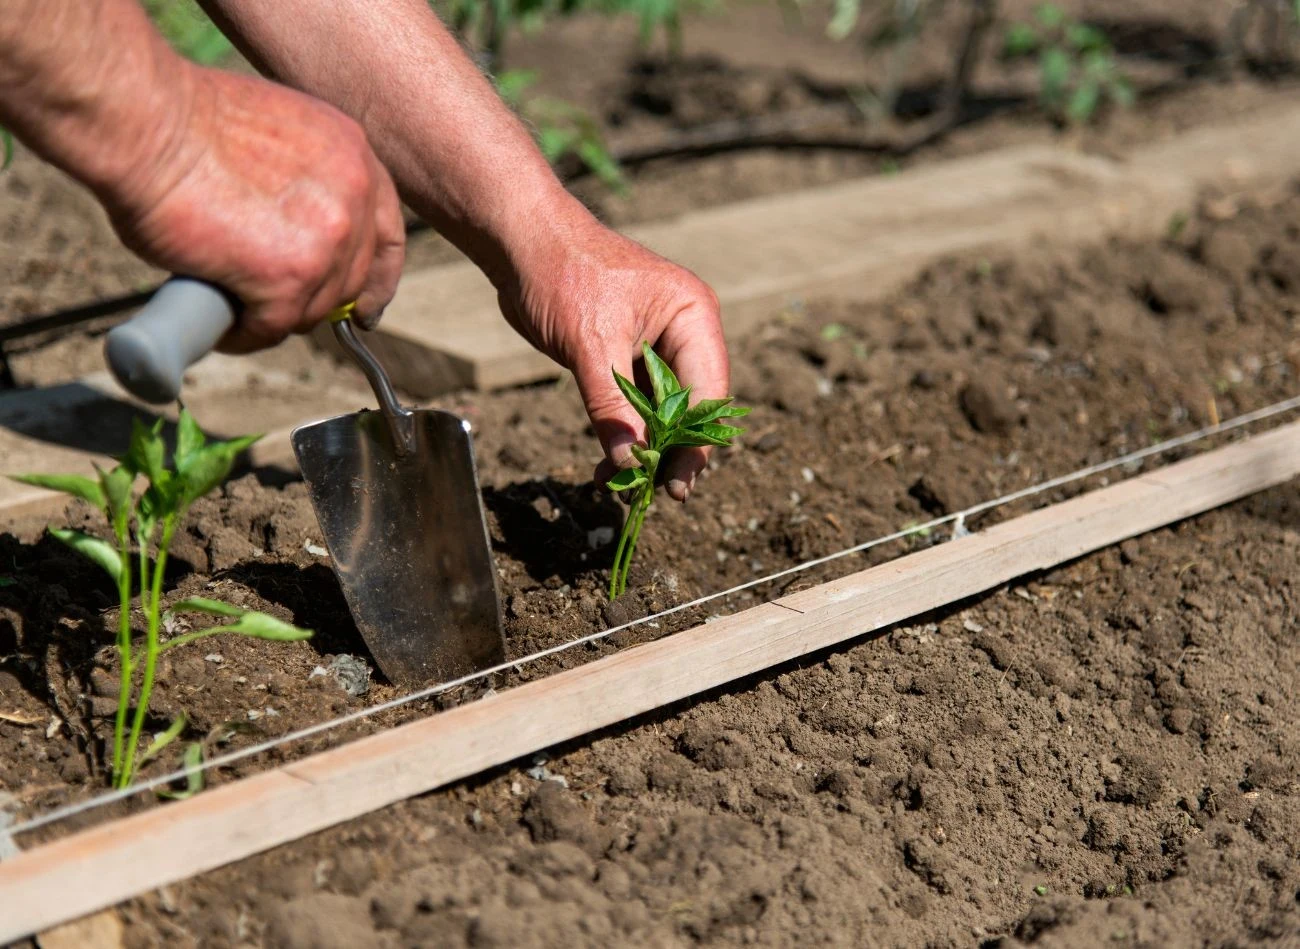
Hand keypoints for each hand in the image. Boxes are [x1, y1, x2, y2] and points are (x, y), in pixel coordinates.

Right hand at [99, 65, 404, 352]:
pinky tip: (223, 330)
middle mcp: (354, 196)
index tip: (366, 308)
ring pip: (313, 308)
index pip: (387, 232)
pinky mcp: (289, 278)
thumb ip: (303, 180)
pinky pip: (272, 327)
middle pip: (352, 277)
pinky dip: (244, 336)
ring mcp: (328, 240)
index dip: (378, 277)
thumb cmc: (184, 119)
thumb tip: (293, 230)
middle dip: (315, 300)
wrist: (144, 121)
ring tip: (235, 311)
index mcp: (354, 154)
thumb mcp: (278, 136)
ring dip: (275, 318)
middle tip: (275, 309)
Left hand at [496, 213, 728, 502]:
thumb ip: (612, 406)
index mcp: (692, 316)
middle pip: (691, 406)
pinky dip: (623, 433)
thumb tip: (630, 462)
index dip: (694, 444)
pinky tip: (608, 464)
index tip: (676, 485)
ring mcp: (655, 344)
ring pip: (662, 411)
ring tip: (622, 485)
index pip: (708, 393)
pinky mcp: (626, 355)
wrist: (519, 243)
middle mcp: (683, 331)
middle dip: (671, 451)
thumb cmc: (561, 275)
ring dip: (644, 448)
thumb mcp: (590, 345)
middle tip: (653, 494)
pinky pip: (635, 404)